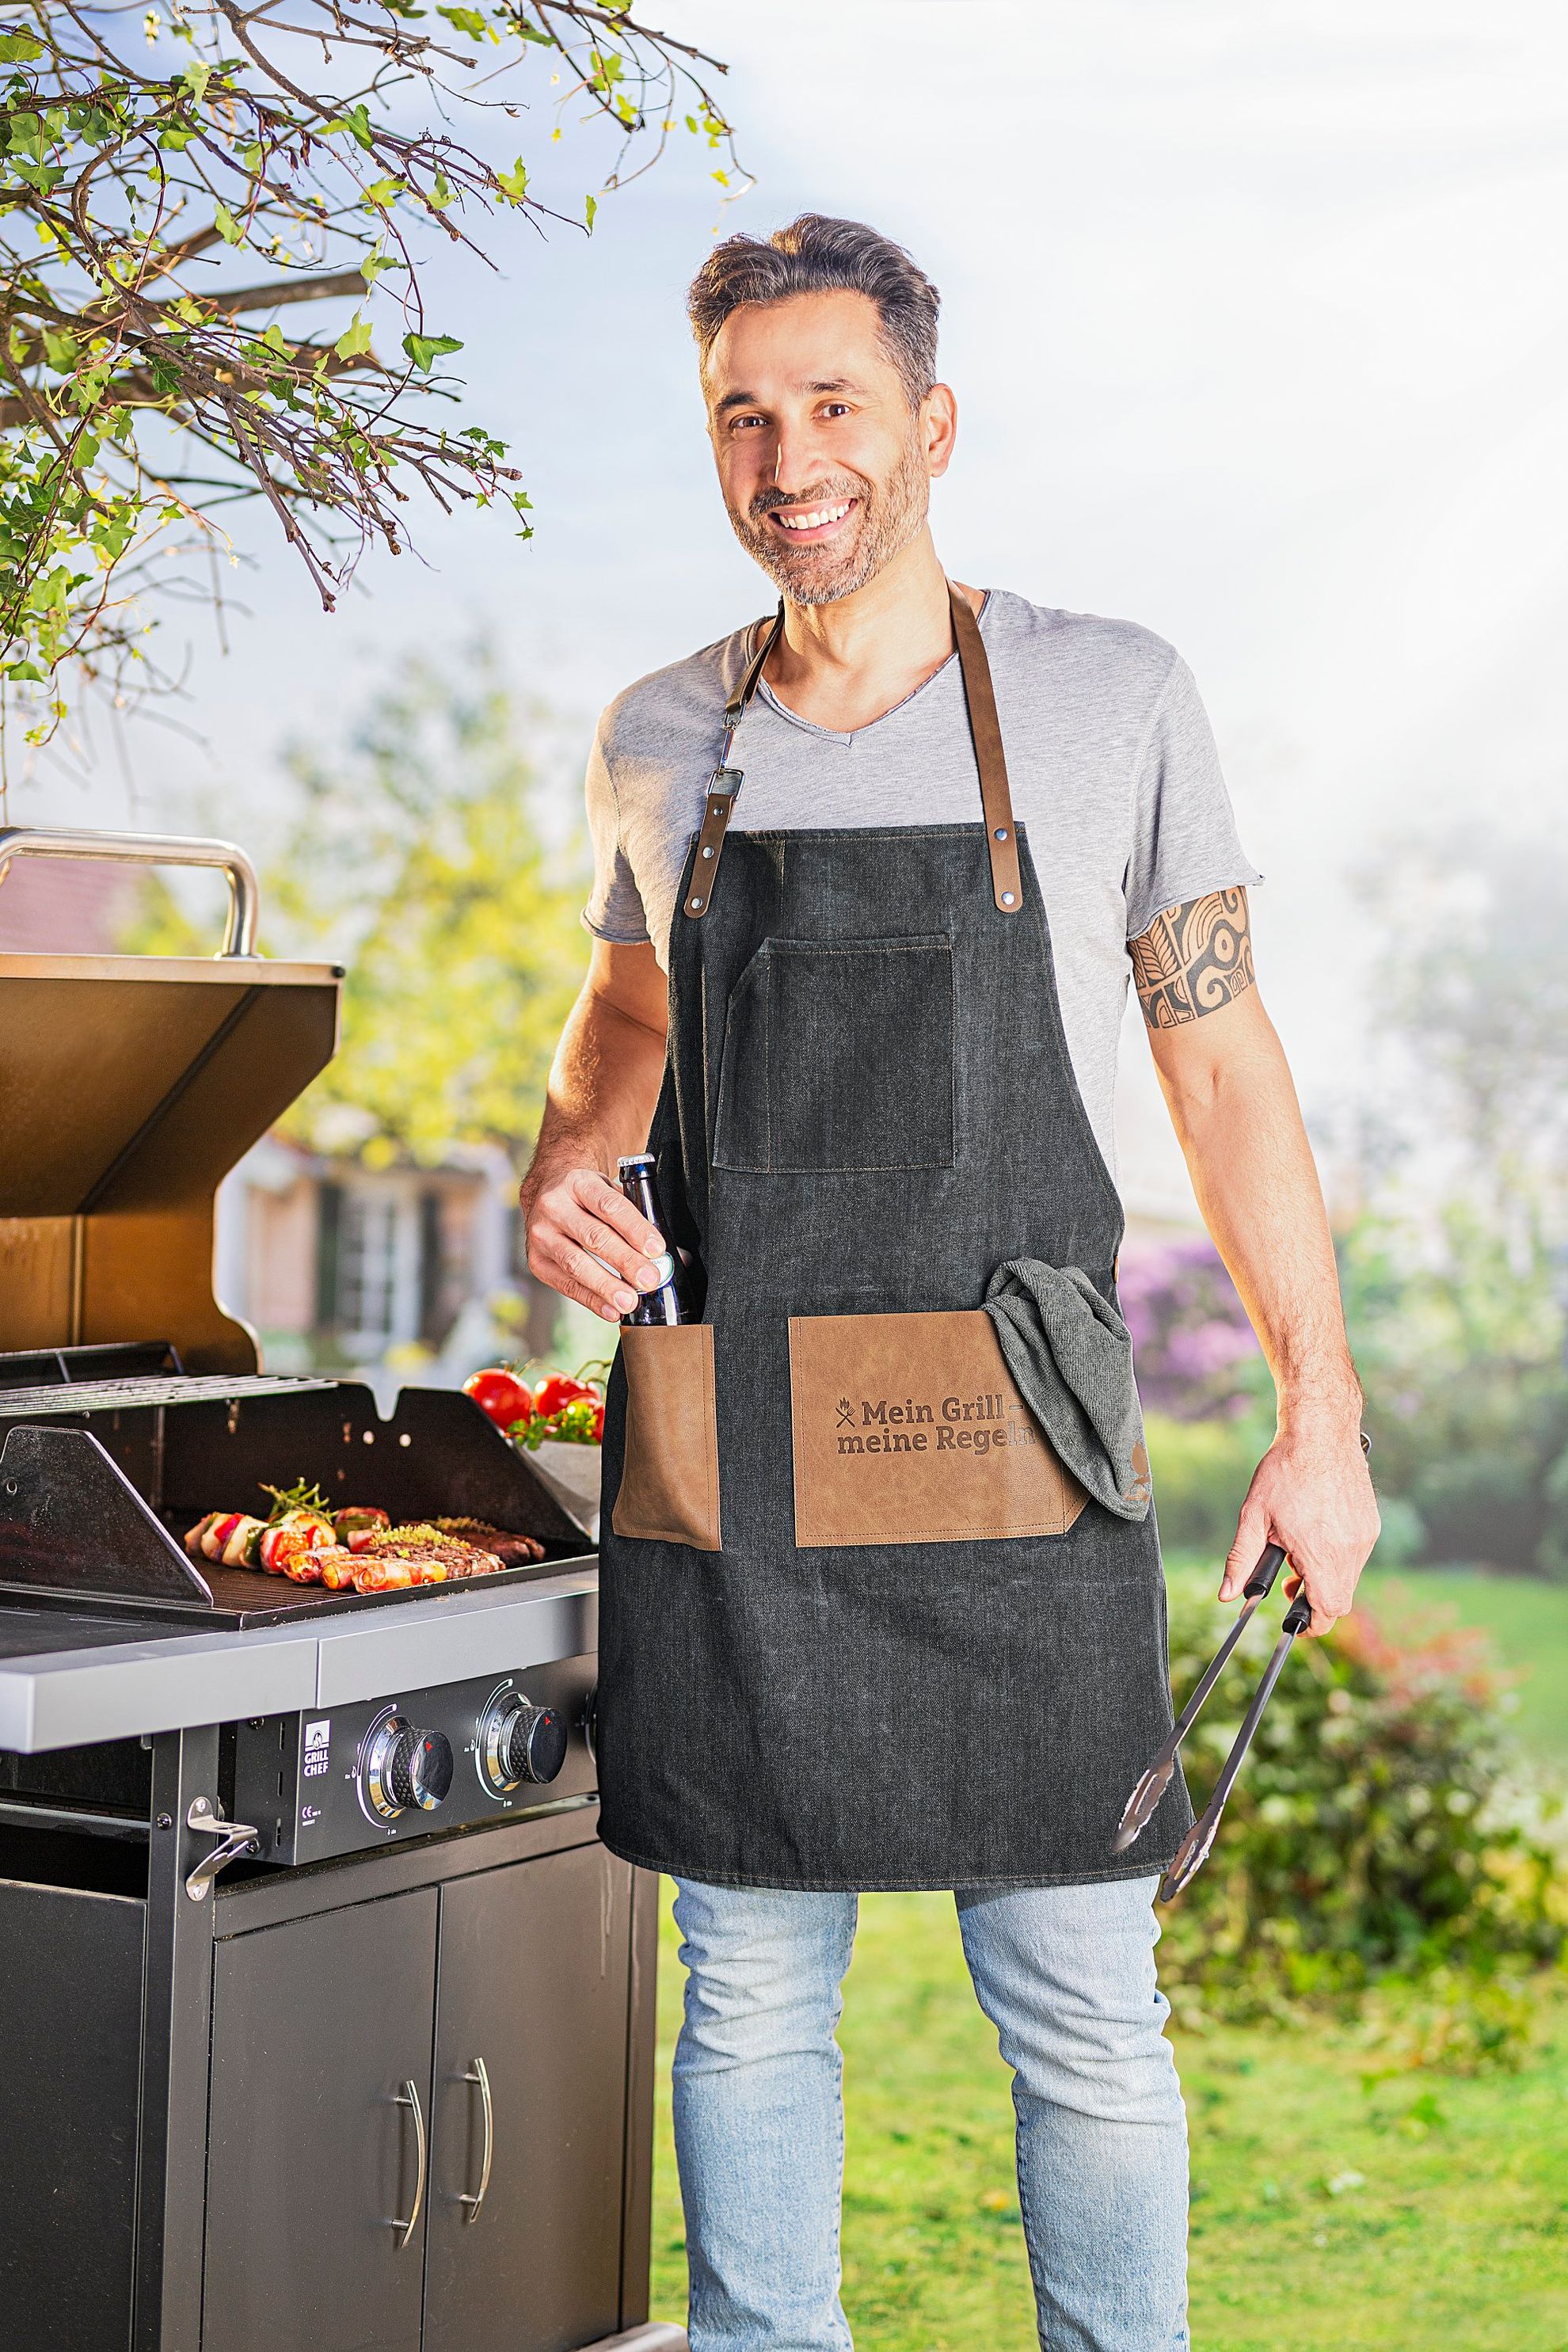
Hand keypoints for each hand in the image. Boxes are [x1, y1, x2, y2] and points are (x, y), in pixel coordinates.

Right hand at [523, 1163, 665, 1323]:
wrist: (547, 1191)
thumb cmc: (588, 1196)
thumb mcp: (610, 1192)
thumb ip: (638, 1219)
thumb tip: (675, 1256)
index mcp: (578, 1183)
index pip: (610, 1205)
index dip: (635, 1228)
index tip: (657, 1249)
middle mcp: (554, 1206)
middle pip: (594, 1237)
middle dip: (625, 1261)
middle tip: (650, 1279)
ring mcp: (541, 1234)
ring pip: (576, 1263)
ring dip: (606, 1285)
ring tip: (630, 1300)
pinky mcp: (536, 1261)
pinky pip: (565, 1284)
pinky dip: (590, 1299)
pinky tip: (610, 1309)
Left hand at [1219, 1419, 1379, 1635]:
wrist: (1320, 1432)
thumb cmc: (1284, 1471)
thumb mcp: (1253, 1516)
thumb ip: (1241, 1560)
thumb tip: (1226, 1595)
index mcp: (1321, 1553)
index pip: (1327, 1609)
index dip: (1312, 1623)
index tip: (1295, 1622)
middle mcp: (1351, 1550)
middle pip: (1340, 1599)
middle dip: (1314, 1600)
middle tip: (1290, 1581)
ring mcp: (1365, 1537)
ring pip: (1349, 1577)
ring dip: (1325, 1576)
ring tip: (1299, 1549)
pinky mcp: (1372, 1524)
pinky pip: (1357, 1555)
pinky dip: (1338, 1556)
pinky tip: (1317, 1532)